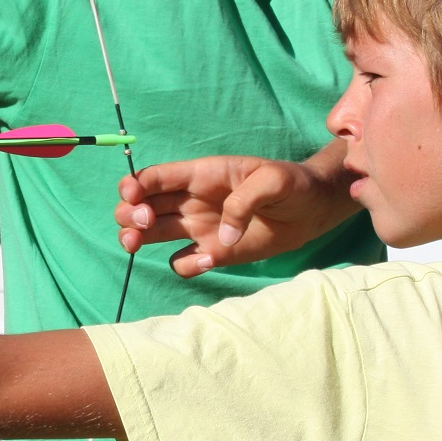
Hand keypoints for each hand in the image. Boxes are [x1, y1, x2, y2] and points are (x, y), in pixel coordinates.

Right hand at [115, 154, 357, 277]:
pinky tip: (204, 261)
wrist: (312, 210)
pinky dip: (185, 265)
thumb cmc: (291, 185)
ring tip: (135, 245)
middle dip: (129, 214)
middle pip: (141, 206)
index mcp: (200, 175)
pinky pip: (182, 262)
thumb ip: (244, 201)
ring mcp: (198, 228)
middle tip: (142, 224)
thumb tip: (221, 237)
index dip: (135, 185)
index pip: (155, 177)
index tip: (132, 197)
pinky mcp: (211, 252)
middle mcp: (190, 201)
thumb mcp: (273, 181)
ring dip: (134, 239)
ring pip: (150, 233)